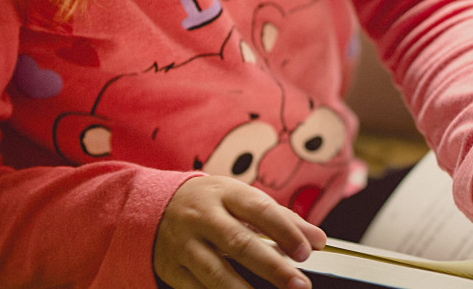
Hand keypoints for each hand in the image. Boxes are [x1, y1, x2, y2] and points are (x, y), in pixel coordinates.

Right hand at [153, 175, 326, 288]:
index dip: (285, 231)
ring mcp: (184, 244)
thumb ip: (282, 219)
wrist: (154, 206)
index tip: (307, 252)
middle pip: (238, 243)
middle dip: (272, 266)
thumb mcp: (242, 200)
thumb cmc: (212, 204)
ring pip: (215, 272)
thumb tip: (318, 240)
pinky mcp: (171, 268)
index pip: (259, 210)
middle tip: (299, 284)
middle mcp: (202, 217)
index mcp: (225, 194)